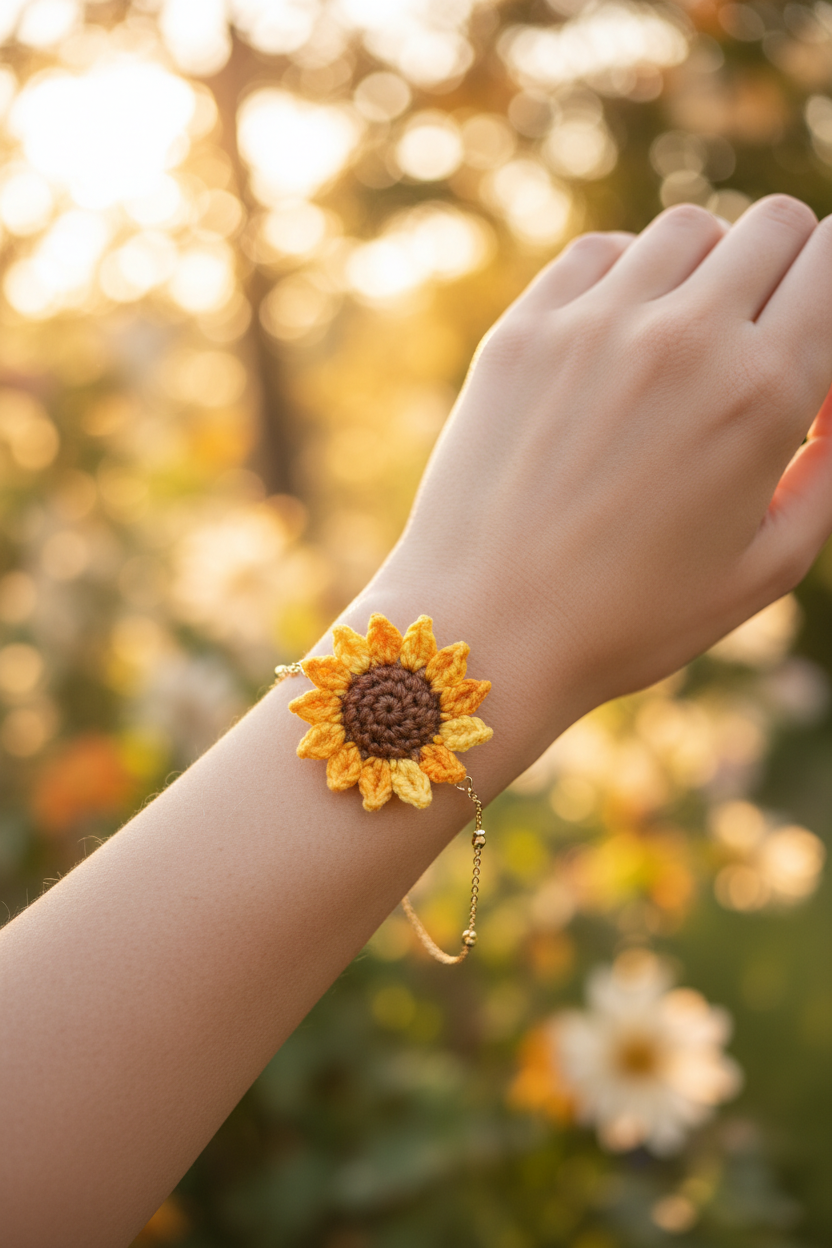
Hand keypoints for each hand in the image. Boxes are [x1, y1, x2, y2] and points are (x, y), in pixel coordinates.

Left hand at [382, 198, 831, 749]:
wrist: (486, 631)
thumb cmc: (632, 619)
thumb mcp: (768, 566)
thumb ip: (828, 469)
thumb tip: (831, 398)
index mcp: (762, 392)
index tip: (816, 341)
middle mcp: (683, 337)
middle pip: (775, 225)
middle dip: (786, 272)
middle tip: (759, 340)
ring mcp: (594, 325)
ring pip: (687, 229)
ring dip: (705, 269)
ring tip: (684, 342)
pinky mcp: (523, 331)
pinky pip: (600, 252)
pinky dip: (625, 277)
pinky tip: (617, 340)